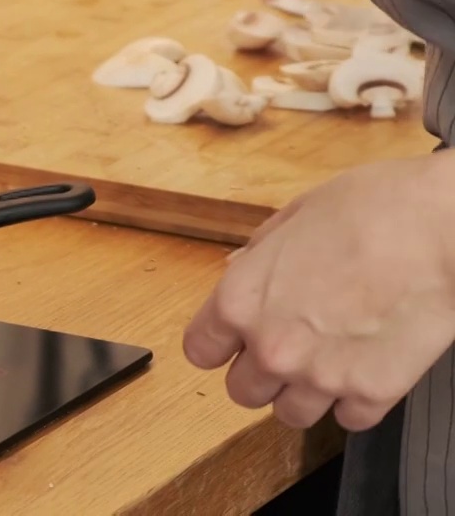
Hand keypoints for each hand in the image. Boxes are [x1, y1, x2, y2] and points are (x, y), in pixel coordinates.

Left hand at [182, 153, 454, 431]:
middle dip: (259, 372)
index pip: (200, 351)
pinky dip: (354, 402)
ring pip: (289, 415)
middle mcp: (272, 347)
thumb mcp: (296, 215)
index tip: (233, 341)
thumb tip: (239, 269)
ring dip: (302, 394)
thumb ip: (259, 255)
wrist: (446, 230)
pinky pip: (348, 420)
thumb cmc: (375, 209)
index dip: (218, 344)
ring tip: (326, 363)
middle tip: (287, 349)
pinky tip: (365, 370)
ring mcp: (321, 376)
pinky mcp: (372, 394)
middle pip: (241, 391)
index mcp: (241, 300)